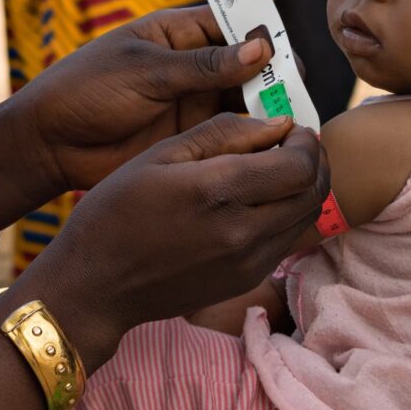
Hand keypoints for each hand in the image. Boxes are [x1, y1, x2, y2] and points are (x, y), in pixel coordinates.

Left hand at [0, 5, 270, 191]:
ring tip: (292, 125)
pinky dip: (254, 137)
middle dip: (275, 77)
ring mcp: (194, 101)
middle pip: (250, 64)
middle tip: (295, 97)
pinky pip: (233, 133)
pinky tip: (272, 147)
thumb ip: (203, 64)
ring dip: (270, 109)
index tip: (286, 56)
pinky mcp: (192, 136)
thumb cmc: (86, 90)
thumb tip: (262, 47)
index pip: (234, 23)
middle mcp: (194, 65)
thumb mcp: (144, 71)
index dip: (264, 35)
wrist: (49, 142)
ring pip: (247, 100)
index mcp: (178, 32)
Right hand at [18, 113, 325, 364]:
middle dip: (315, 161)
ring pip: (307, 218)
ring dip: (305, 189)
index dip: (306, 141)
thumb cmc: (117, 210)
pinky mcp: (246, 280)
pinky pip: (287, 241)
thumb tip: (277, 125)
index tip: (290, 129)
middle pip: (314, 192)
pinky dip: (288, 215)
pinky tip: (261, 201)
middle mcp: (243, 232)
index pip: (300, 165)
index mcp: (218, 192)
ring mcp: (248, 263)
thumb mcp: (160, 154)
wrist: (95, 285)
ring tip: (280, 169)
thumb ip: (222, 133)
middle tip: (295, 145)